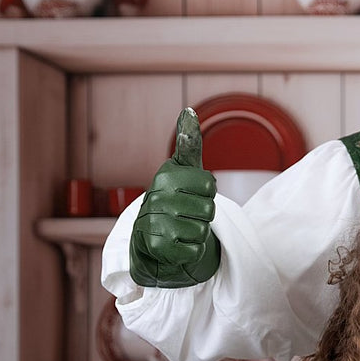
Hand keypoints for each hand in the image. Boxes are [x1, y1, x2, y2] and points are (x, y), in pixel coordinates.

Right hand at [129, 109, 222, 287]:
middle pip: (209, 209)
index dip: (207, 193)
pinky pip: (196, 250)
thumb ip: (188, 144)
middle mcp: (158, 197)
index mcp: (166, 177)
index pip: (210, 185)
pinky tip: (179, 244)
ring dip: (197, 232)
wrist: (149, 238)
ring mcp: (157, 224)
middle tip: (186, 214)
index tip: (192, 194)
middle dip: (203, 214)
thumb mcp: (181, 171)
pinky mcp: (160, 249)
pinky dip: (192, 250)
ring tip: (182, 228)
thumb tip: (189, 111)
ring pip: (203, 230)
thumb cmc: (173, 199)